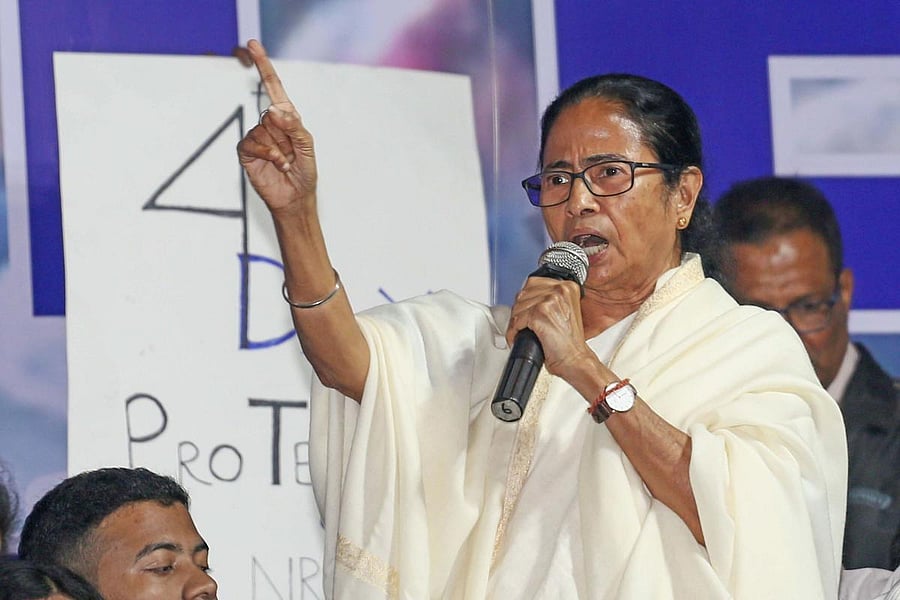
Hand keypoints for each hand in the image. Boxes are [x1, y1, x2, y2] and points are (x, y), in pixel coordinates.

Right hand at [237, 39, 316, 213]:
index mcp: (287, 118)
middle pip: (271, 115)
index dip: (263, 66)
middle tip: (293, 153)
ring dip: (279, 150)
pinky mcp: (246, 152)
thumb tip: (274, 110)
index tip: (253, 44)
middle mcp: (270, 124)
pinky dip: (269, 155)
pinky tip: (278, 165)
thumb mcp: (307, 146)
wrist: (295, 197)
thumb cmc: (304, 172)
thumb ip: (294, 126)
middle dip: (286, 136)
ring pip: (263, 130)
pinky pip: (252, 143)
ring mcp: (257, 137)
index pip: (273, 87)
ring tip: (286, 163)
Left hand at [506, 277, 595, 377]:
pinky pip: (516, 320)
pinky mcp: (540, 314)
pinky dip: (513, 331)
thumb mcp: (564, 312)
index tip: (524, 309)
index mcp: (567, 287)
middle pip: (523, 294)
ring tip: (520, 332)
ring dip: (515, 322)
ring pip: (518, 307)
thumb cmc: (570, 343)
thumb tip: (528, 298)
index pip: (533, 282)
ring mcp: (550, 301)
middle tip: (520, 324)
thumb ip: (550, 300)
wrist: (575, 360)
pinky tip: (517, 337)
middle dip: (519, 311)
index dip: (525, 299)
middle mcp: (560, 290)